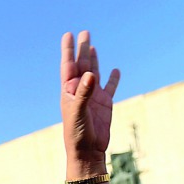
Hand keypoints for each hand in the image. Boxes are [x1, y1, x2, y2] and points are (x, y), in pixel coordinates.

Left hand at [60, 31, 119, 163]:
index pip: (68, 65)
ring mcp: (93, 96)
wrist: (87, 151)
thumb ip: (84, 92)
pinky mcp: (105, 104)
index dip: (68, 50)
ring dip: (94, 60)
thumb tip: (91, 74)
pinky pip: (110, 87)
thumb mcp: (78, 111)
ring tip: (93, 46)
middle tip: (84, 33)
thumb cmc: (77, 133)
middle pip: (82, 65)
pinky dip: (113, 79)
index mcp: (70, 91)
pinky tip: (115, 70)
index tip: (68, 35)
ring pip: (94, 73)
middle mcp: (81, 91)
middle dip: (83, 49)